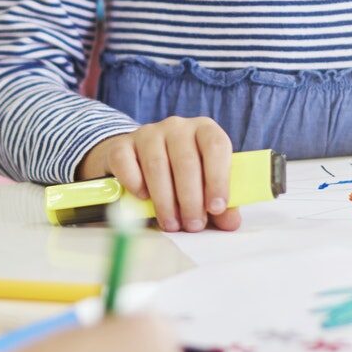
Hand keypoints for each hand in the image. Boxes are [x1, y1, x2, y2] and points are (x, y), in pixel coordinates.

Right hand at [77, 117, 241, 232]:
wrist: (138, 160)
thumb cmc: (180, 175)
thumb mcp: (204, 185)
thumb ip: (219, 203)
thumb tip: (230, 222)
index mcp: (204, 130)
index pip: (216, 146)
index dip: (218, 178)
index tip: (216, 208)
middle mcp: (177, 126)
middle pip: (186, 161)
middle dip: (191, 199)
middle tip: (193, 225)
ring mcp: (148, 133)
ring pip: (157, 166)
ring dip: (165, 200)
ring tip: (171, 224)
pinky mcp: (121, 145)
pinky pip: (126, 163)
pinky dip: (135, 183)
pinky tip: (143, 198)